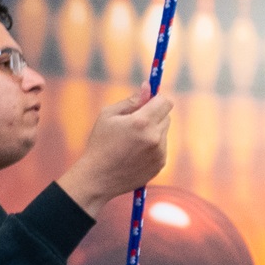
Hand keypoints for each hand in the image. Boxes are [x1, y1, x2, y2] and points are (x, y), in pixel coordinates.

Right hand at [58, 91, 174, 213]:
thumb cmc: (99, 143)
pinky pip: (162, 147)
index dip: (158, 98)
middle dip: (154, 114)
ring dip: (153, 131)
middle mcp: (154, 137)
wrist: (98, 177)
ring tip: (131, 140)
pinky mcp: (160, 164)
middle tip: (135, 122)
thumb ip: (131, 100)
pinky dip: (152, 146)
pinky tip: (135, 152)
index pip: (165, 101)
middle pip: (166, 116)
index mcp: (142, 122)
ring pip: (164, 132)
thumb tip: (148, 87)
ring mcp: (160, 152)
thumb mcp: (108, 115)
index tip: (150, 100)